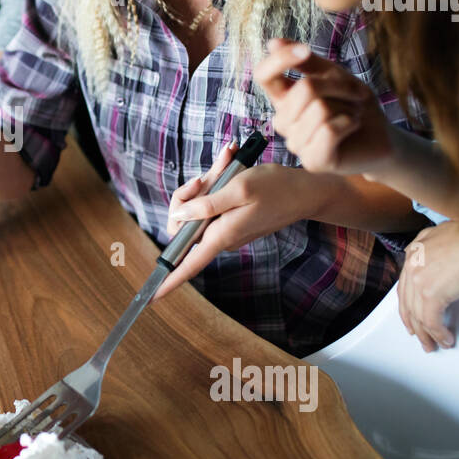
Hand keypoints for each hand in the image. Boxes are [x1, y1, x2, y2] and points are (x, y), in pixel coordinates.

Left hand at [154, 143, 320, 299]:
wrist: (307, 191)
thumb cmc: (277, 188)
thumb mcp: (238, 189)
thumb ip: (205, 205)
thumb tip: (179, 216)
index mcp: (221, 235)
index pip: (189, 264)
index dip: (169, 281)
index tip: (151, 297)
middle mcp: (221, 237)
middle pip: (184, 222)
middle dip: (189, 193)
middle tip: (209, 174)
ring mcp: (226, 228)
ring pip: (197, 207)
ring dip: (207, 181)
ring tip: (227, 160)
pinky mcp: (231, 219)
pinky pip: (212, 203)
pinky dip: (217, 183)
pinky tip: (230, 162)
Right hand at [255, 38, 393, 175]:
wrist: (381, 137)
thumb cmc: (355, 105)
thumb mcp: (335, 76)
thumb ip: (306, 63)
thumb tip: (273, 42)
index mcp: (284, 99)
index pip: (264, 76)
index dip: (280, 60)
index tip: (305, 50)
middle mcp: (284, 122)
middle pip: (304, 89)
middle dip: (339, 86)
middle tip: (354, 94)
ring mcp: (296, 143)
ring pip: (319, 109)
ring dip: (347, 106)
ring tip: (353, 114)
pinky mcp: (313, 161)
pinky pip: (329, 130)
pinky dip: (350, 123)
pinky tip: (353, 127)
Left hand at [398, 221, 458, 351]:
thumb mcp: (449, 236)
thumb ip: (439, 250)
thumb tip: (446, 265)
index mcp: (415, 251)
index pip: (405, 284)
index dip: (408, 304)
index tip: (411, 316)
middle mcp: (412, 264)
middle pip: (408, 302)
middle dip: (414, 323)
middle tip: (420, 336)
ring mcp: (419, 280)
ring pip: (418, 314)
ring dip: (426, 334)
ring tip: (433, 345)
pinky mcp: (431, 294)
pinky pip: (431, 321)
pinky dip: (438, 334)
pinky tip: (445, 340)